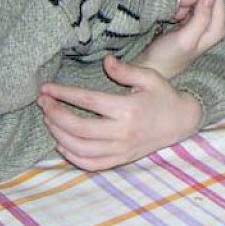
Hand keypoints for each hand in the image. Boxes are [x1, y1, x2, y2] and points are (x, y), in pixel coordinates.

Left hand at [38, 54, 201, 170]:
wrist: (181, 121)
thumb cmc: (163, 96)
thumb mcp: (150, 77)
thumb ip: (126, 70)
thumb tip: (106, 61)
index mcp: (128, 108)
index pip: (87, 100)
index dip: (63, 93)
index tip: (46, 88)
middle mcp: (122, 131)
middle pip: (78, 127)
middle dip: (54, 114)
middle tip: (43, 103)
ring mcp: (120, 149)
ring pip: (80, 147)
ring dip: (58, 134)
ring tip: (49, 120)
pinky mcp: (121, 159)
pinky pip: (90, 163)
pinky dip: (72, 156)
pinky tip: (62, 144)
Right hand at [134, 0, 224, 78]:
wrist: (153, 65)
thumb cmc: (167, 55)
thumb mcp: (184, 38)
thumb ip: (200, 18)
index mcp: (218, 27)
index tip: (182, 4)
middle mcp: (216, 23)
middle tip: (178, 11)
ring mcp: (206, 21)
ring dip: (185, 2)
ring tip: (175, 17)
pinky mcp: (195, 19)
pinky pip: (193, 3)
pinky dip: (182, 6)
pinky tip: (175, 17)